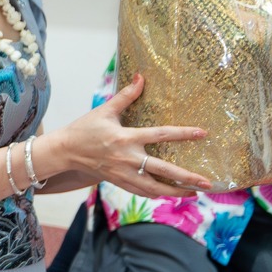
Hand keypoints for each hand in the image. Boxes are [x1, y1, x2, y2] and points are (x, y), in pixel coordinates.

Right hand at [48, 74, 212, 197]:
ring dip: (176, 192)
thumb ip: (126, 96)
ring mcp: (123, 173)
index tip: (202, 133)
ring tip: (194, 193)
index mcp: (126, 138)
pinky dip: (157, 194)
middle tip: (207, 183)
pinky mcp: (119, 182)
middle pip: (164, 170)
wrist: (64, 151)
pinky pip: (142, 191)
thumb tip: (141, 77)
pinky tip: (169, 194)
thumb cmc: (84, 129)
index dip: (183, 134)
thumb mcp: (105, 110)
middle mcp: (128, 158)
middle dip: (187, 178)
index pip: (161, 135)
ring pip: (155, 187)